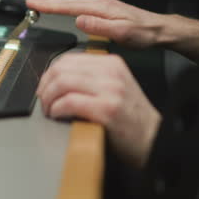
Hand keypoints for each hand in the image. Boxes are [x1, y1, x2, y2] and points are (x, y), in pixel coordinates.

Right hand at [26, 0, 166, 48]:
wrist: (159, 30)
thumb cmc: (143, 33)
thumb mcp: (121, 33)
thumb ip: (98, 26)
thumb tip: (78, 20)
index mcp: (100, 7)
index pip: (68, 6)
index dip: (48, 5)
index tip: (32, 4)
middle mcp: (99, 2)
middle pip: (67, 2)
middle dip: (47, 2)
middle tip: (30, 3)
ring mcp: (102, 4)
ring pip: (72, 3)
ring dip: (56, 4)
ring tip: (41, 6)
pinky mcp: (104, 9)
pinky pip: (79, 6)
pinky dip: (67, 7)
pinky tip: (64, 10)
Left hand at [37, 52, 160, 167]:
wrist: (154, 139)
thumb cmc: (130, 117)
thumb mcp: (114, 86)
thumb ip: (90, 77)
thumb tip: (55, 77)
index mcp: (111, 64)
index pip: (68, 59)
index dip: (49, 74)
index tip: (45, 87)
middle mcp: (111, 73)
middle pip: (61, 70)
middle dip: (45, 86)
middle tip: (44, 101)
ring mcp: (110, 90)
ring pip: (62, 83)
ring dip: (48, 99)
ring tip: (50, 110)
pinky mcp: (107, 109)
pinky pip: (69, 102)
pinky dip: (57, 109)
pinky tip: (57, 115)